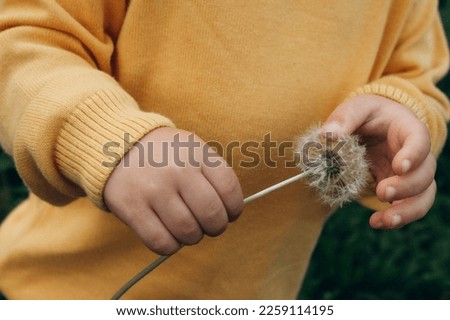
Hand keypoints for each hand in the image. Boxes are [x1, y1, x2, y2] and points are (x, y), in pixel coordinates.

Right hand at [104, 127, 243, 254]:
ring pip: (188, 232)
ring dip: (192, 236)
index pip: (230, 190)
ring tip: (187, 227)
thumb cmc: (164, 154)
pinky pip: (161, 243)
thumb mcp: (192, 148)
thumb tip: (231, 213)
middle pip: (212, 216)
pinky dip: (171, 246)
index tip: (230, 213)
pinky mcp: (131, 207)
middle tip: (209, 225)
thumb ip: (213, 173)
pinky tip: (169, 233)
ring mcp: (153, 189)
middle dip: (216, 227)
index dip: (235, 209)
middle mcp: (177, 170)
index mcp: (196, 153)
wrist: (116, 145)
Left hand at [321, 94, 435, 228]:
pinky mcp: (401, 190)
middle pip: (425, 173)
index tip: (398, 166)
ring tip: (383, 220)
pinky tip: (376, 223)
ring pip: (423, 196)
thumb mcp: (356, 108)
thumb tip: (327, 136)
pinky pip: (407, 208)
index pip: (420, 141)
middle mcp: (416, 155)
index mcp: (408, 129)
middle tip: (383, 191)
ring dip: (406, 211)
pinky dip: (395, 218)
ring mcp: (411, 175)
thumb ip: (344, 118)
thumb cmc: (368, 115)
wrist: (373, 126)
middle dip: (407, 187)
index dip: (413, 155)